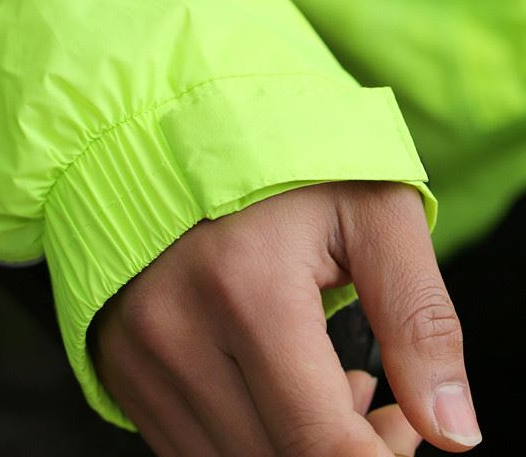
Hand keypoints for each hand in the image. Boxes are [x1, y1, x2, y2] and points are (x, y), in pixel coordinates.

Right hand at [90, 182, 480, 455]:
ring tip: (324, 390)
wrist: (183, 149)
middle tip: (379, 404)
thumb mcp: (374, 215)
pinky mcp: (122, 369)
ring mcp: (138, 356)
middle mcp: (175, 333)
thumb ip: (420, 321)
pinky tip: (274, 392)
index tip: (403, 430)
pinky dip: (248, 439)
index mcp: (246, 289)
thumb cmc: (286, 171)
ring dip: (294, 449)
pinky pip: (192, 448)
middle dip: (344, 454)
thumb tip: (452, 431)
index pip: (319, 442)